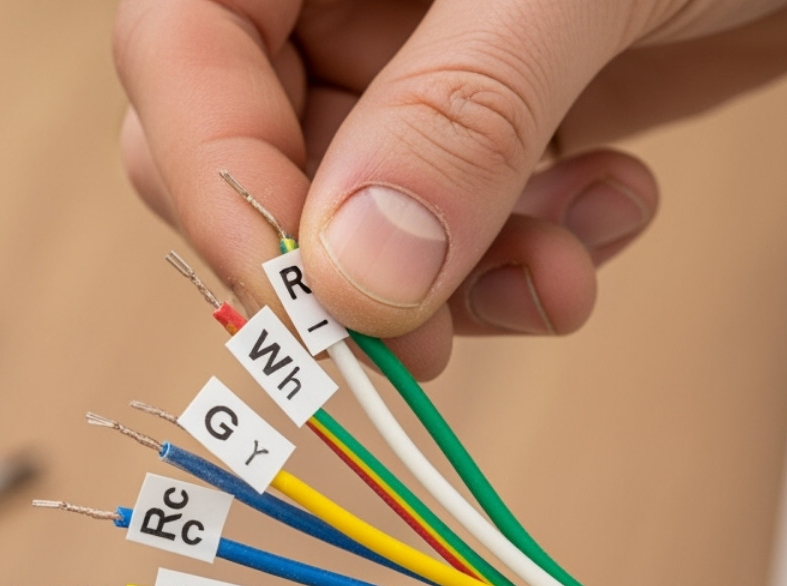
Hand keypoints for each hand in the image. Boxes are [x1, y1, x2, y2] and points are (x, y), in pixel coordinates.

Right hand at [116, 0, 786, 376]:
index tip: (303, 299)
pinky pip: (461, 227)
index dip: (221, 182)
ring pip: (365, 222)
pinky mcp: (494, 116)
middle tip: (413, 332)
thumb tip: (361, 271)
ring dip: (461, 279)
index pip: (183, 53)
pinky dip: (530, 255)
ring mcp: (418, 57)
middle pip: (257, 155)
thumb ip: (461, 114)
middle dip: (347, 262)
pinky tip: (602, 210)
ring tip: (557, 271)